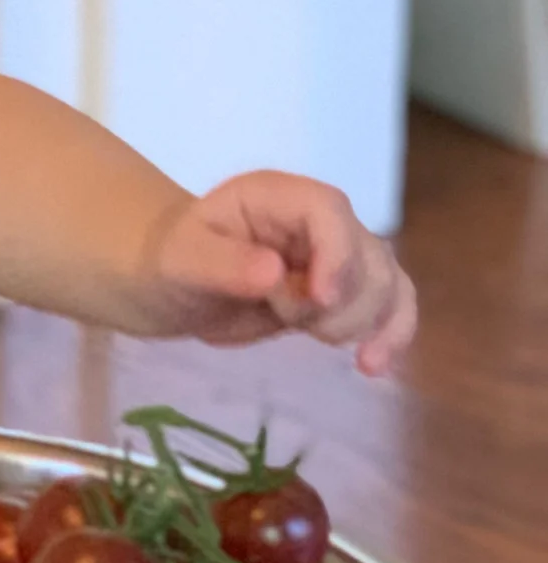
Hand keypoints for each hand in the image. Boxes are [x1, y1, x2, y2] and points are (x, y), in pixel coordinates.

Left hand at [147, 171, 416, 375]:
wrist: (175, 287)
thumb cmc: (172, 263)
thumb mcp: (181, 261)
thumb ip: (222, 264)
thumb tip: (273, 272)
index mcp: (279, 197)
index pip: (329, 211)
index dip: (336, 254)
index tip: (320, 300)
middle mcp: (319, 219)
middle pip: (367, 255)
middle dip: (341, 301)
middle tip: (287, 316)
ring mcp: (338, 256)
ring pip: (385, 284)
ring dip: (361, 322)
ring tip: (313, 336)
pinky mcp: (345, 292)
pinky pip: (390, 307)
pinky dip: (391, 335)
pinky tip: (373, 365)